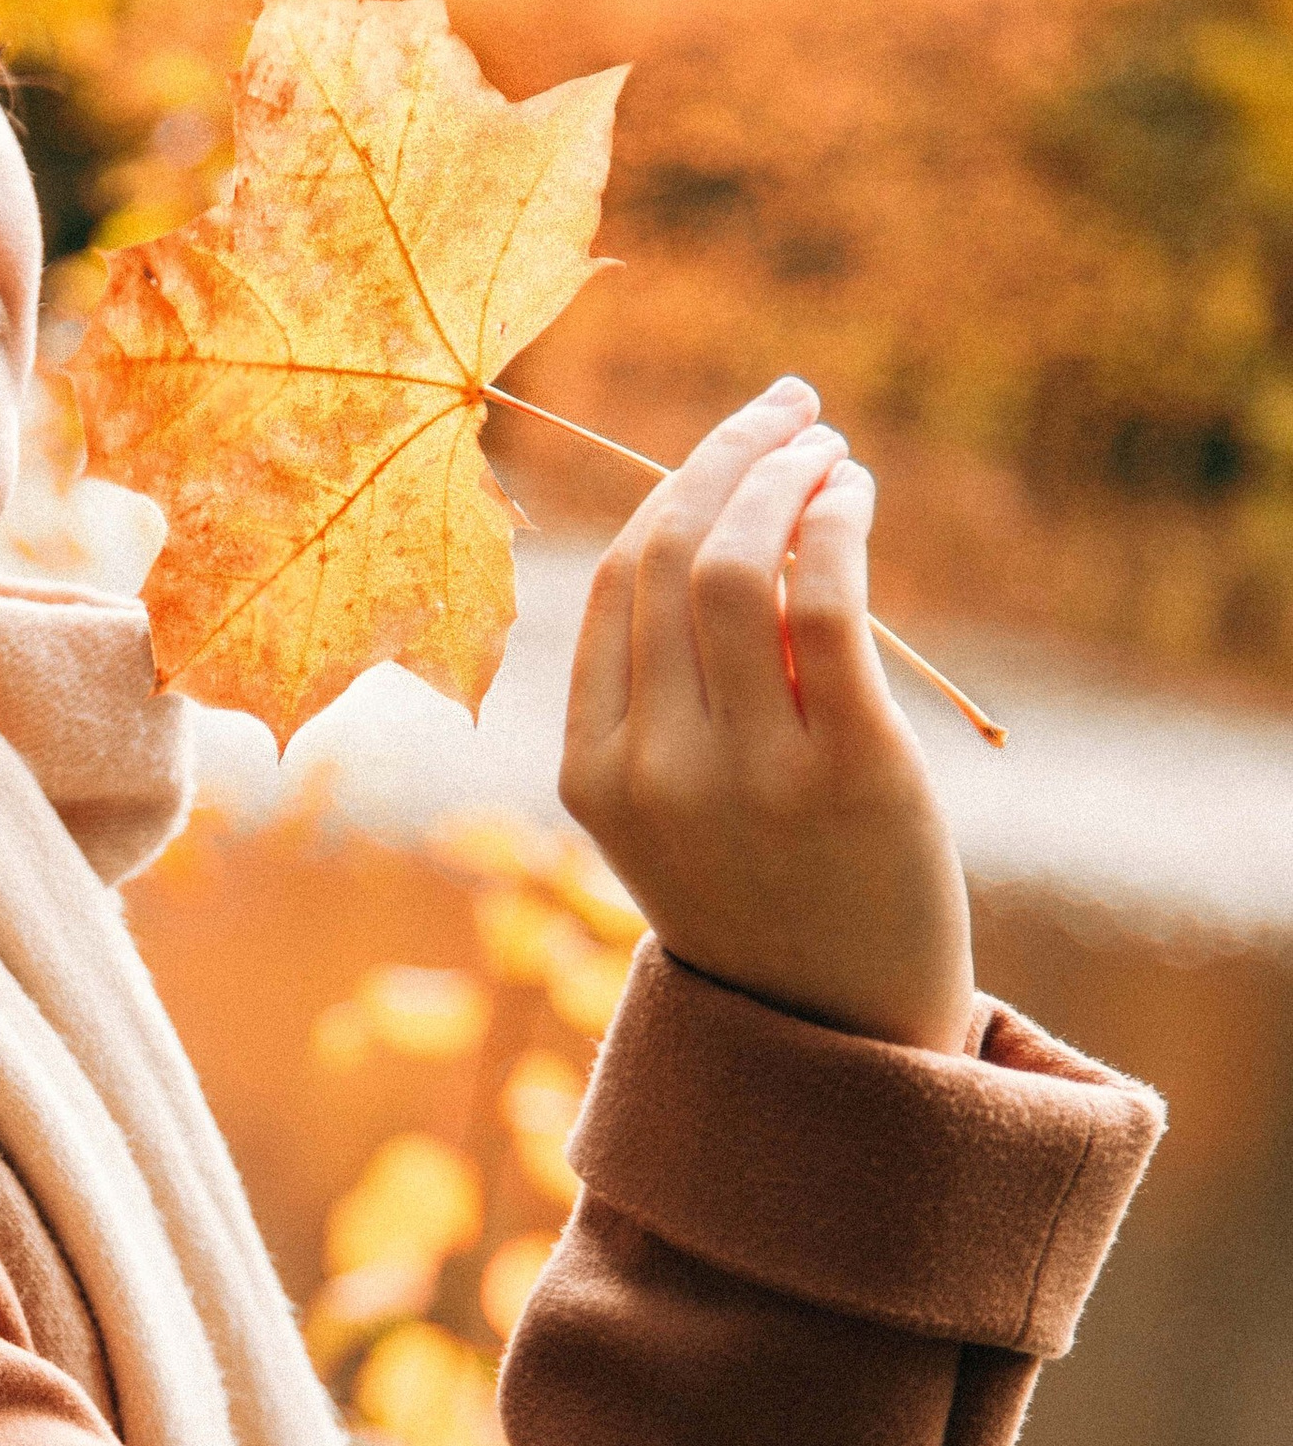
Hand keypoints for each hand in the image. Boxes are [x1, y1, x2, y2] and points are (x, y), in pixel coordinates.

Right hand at [558, 378, 978, 1053]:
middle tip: (790, 409)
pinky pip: (823, 604)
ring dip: (786, 477)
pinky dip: (838, 522)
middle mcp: (651, 769)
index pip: (614, 584)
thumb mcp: (678, 806)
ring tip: (829, 451)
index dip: (673, 487)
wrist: (840, 1037)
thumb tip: (721, 516)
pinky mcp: (848, 773)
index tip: (737, 436)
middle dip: (730, 454)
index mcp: (591, 772)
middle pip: (669, 554)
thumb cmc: (767, 898)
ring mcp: (745, 775)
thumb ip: (671, 691)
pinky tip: (855, 495)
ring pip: (737, 565)